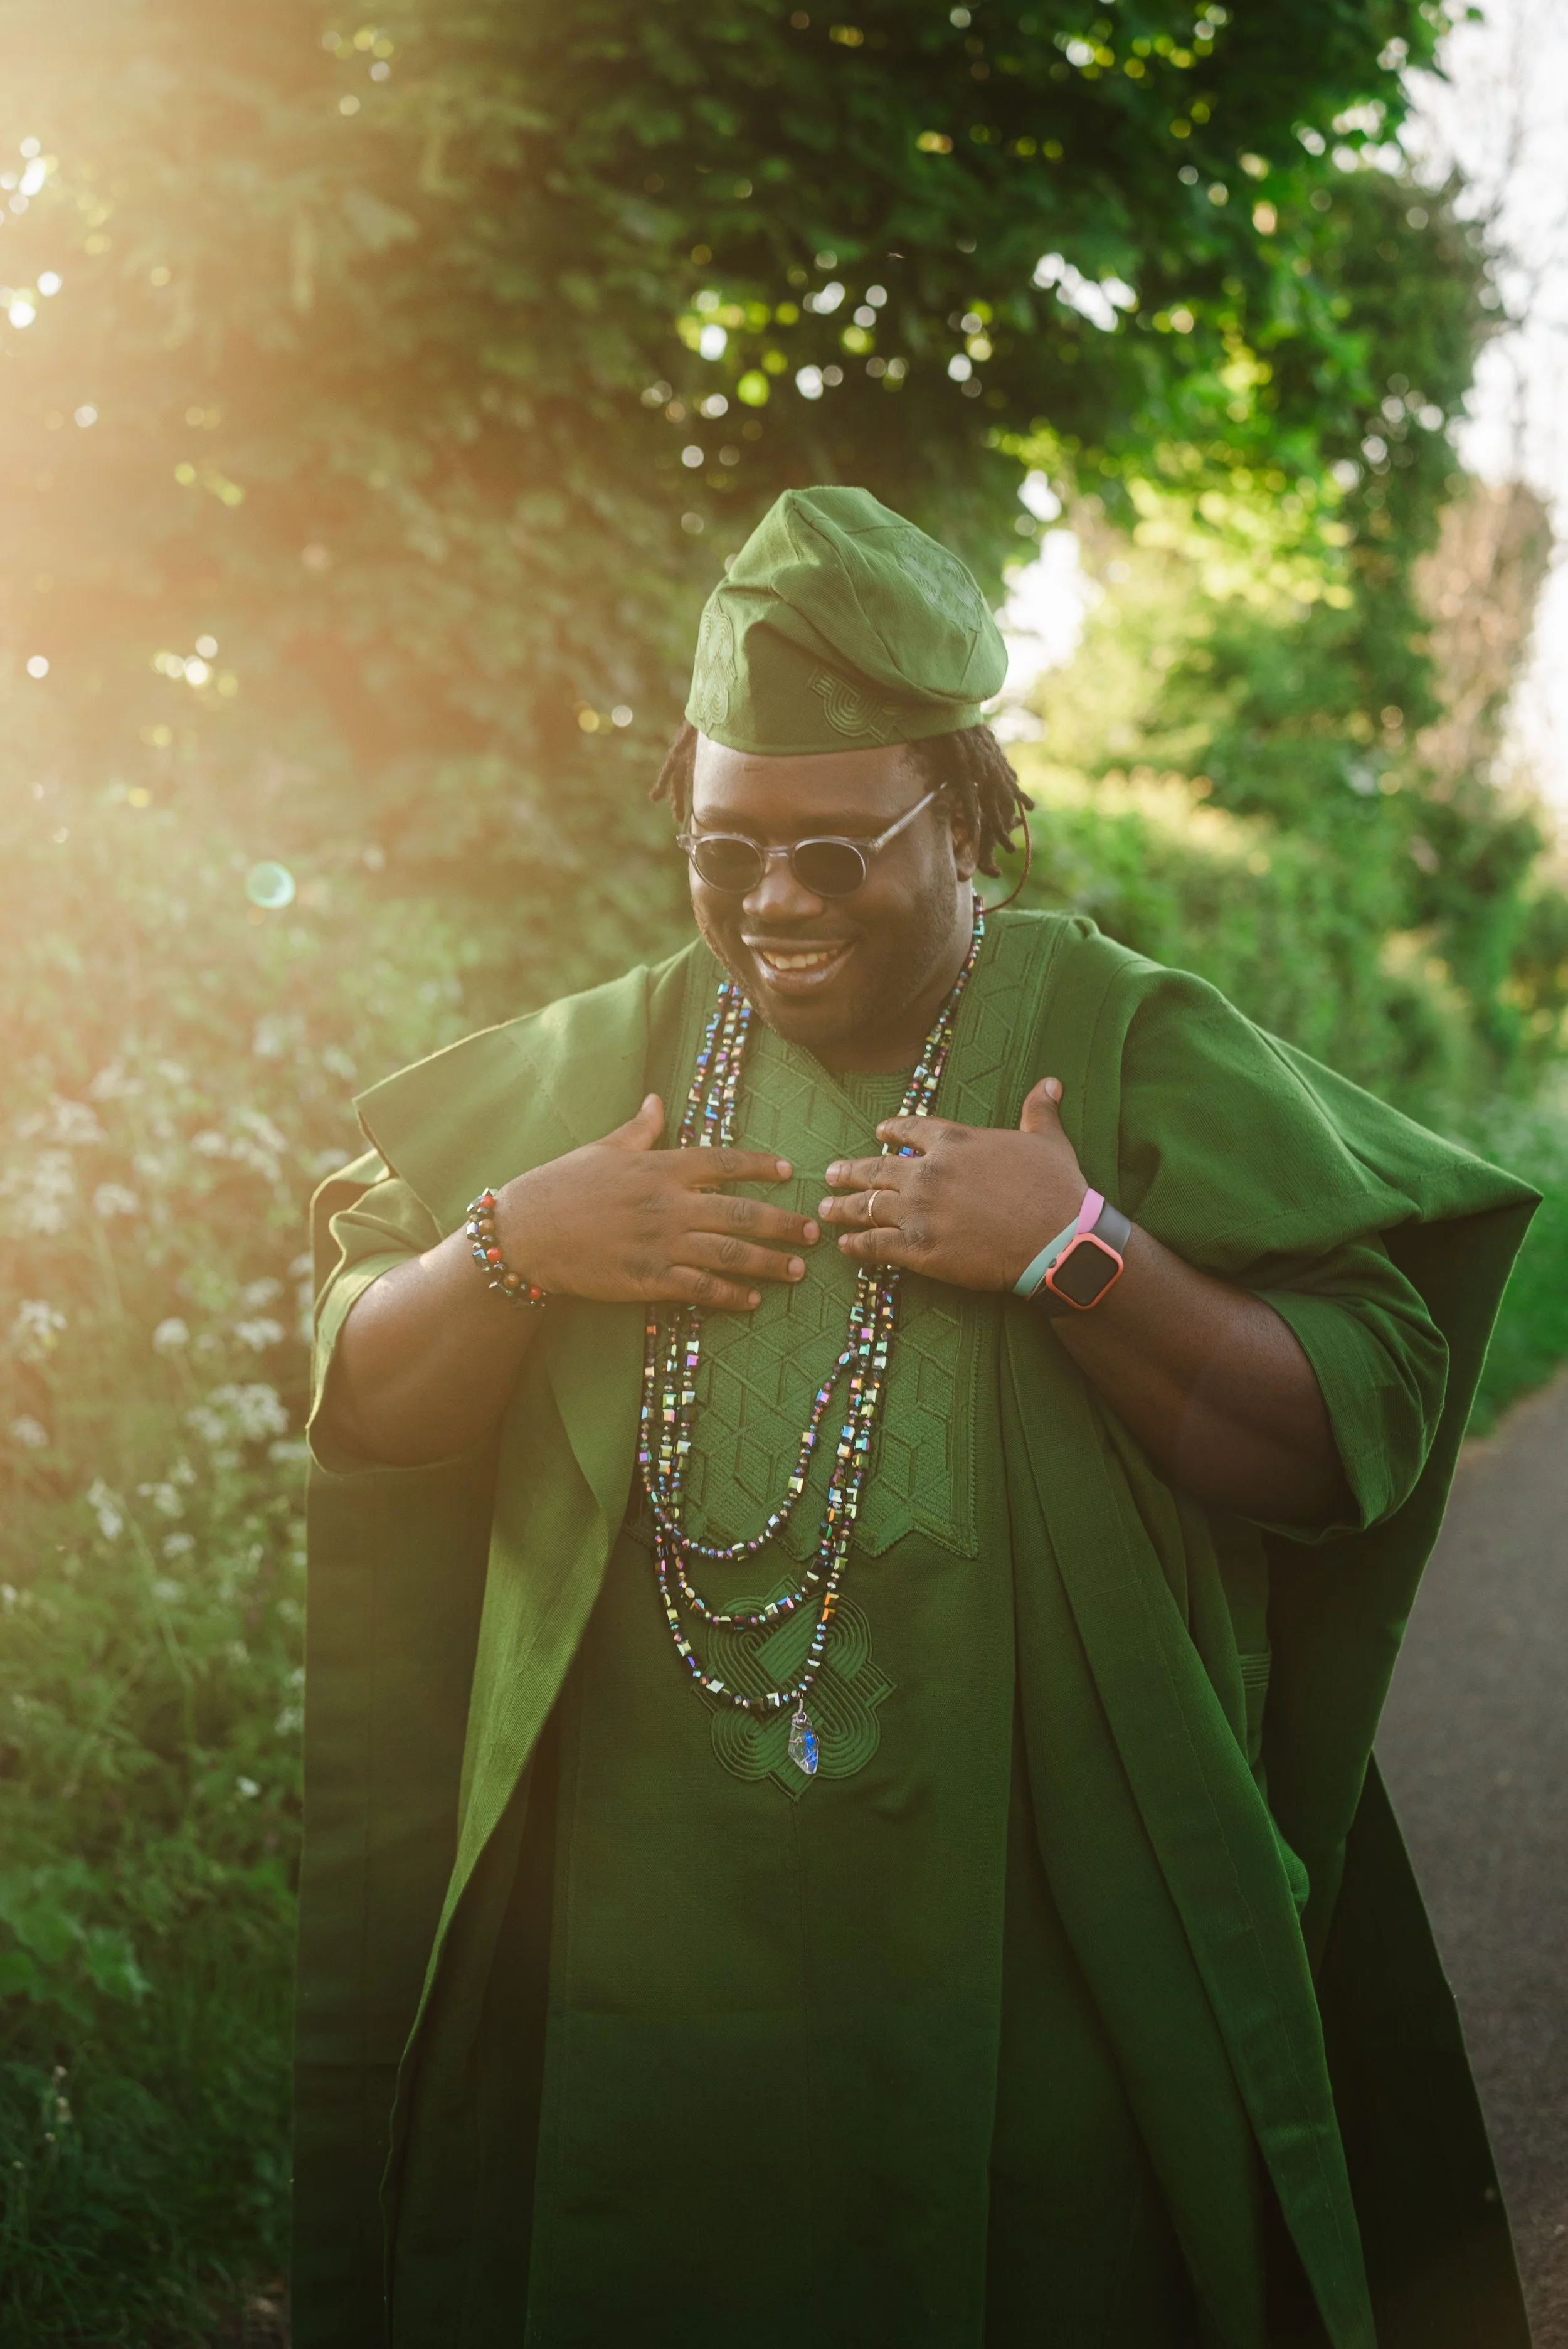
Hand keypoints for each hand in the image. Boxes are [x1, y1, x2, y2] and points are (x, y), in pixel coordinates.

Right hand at [499, 1093, 817, 1310]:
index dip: (762, 1166)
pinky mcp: (647, 1278)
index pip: (725, 1162)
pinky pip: (700, 1288)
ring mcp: (660, 1243)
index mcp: (660, 1167)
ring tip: (796, 1269)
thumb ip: (638, 1129)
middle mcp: (668, 1203)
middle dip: (782, 1223)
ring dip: (767, 1262)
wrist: (525, 1233)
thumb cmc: (561, 1185)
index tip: (790, 1171)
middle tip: (812, 1231)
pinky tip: (752, 1300)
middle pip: (740, 1212)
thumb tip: (657, 1100)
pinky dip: (730, 1295)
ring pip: (729, 1253)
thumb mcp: (602, 1149)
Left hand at [818, 1077, 1085, 1291]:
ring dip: (843, 1208)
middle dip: (851, 1172)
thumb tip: (1051, 1083)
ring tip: (825, 1208)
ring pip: (867, 1207)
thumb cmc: (1056, 1189)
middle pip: (877, 1169)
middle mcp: (928, 1173)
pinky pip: (875, 1245)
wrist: (1058, 1239)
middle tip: (831, 1173)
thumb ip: (1039, 1112)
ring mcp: (919, 1211)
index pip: (911, 1131)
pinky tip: (845, 1247)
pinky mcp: (919, 1248)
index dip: (892, 1132)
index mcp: (954, 1141)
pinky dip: (857, 1246)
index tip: (878, 1132)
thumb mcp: (1048, 1141)